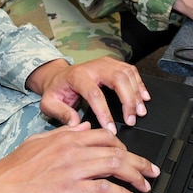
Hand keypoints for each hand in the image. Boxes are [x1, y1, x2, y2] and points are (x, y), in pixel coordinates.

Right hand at [0, 122, 159, 192]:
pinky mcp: (72, 190)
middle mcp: (73, 150)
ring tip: (146, 185)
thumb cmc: (13, 169)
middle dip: (139, 162)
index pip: (104, 135)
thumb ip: (63, 133)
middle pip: (116, 151)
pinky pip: (105, 189)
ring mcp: (74, 169)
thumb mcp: (38, 141)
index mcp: (66, 137)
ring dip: (136, 176)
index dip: (124, 146)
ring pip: (115, 166)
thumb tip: (82, 126)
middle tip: (151, 171)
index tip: (133, 155)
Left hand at [26, 58, 150, 132]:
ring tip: (140, 112)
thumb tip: (76, 124)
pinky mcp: (112, 64)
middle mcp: (93, 67)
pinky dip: (139, 84)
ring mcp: (104, 63)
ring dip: (136, 93)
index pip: (95, 94)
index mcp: (77, 76)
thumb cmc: (56, 91)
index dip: (105, 112)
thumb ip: (61, 113)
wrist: (58, 76)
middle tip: (132, 120)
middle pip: (117, 79)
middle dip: (128, 100)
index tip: (111, 129)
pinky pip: (130, 70)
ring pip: (126, 73)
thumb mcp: (49, 104)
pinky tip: (144, 97)